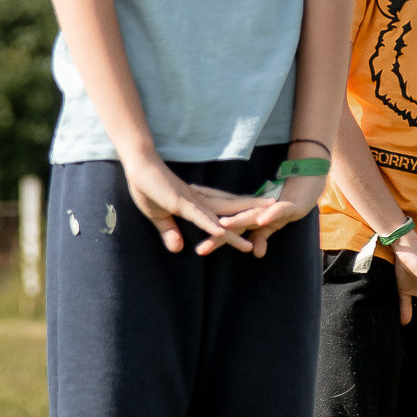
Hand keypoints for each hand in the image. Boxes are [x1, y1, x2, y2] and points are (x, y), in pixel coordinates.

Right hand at [125, 159, 253, 255]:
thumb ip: (169, 231)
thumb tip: (177, 248)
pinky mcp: (179, 203)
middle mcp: (200, 200)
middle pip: (233, 207)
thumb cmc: (147, 188)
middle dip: (255, 210)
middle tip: (279, 208)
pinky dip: (210, 225)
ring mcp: (192, 202)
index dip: (244, 211)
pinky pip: (198, 217)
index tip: (263, 212)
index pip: (226, 209)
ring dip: (241, 219)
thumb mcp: (160, 216)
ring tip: (263, 221)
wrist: (137, 168)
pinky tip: (222, 233)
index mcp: (198, 202)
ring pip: (222, 213)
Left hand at [210, 173, 324, 255]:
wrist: (304, 188)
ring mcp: (267, 208)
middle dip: (215, 234)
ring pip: (250, 214)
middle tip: (200, 249)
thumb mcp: (270, 226)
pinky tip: (262, 220)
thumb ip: (260, 238)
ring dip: (238, 220)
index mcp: (246, 215)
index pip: (224, 226)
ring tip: (223, 224)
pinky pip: (276, 211)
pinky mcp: (285, 205)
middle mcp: (253, 210)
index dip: (208, 232)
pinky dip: (269, 215)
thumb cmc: (280, 207)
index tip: (191, 240)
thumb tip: (256, 253)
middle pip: (232, 221)